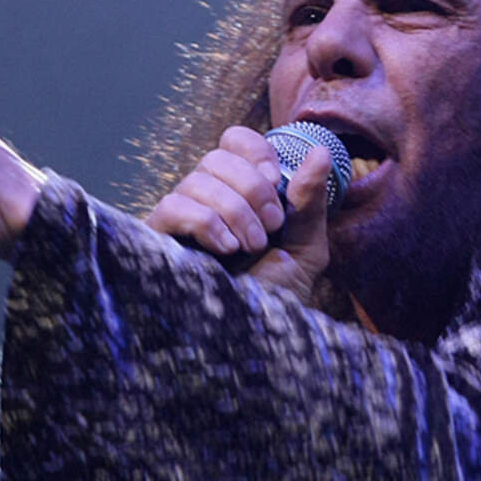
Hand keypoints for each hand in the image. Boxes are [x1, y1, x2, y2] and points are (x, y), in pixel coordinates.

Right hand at [145, 126, 331, 302]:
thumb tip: (321, 151)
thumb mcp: (305, 246)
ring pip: (196, 180)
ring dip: (233, 211)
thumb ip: (309, 200)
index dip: (253, 151)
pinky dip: (205, 222)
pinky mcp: (159, 240)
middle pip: (217, 157)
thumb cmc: (278, 294)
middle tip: (270, 226)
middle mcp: (208, 198)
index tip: (275, 177)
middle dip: (251, 188)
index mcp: (241, 191)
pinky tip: (225, 249)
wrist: (255, 338)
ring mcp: (182, 219)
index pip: (234, 141)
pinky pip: (173, 207)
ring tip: (250, 247)